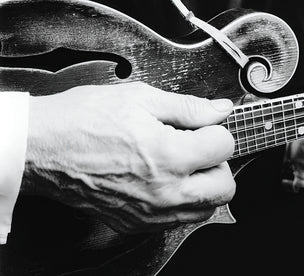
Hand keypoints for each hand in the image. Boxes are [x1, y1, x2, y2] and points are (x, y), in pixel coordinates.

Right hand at [23, 82, 235, 232]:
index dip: (216, 130)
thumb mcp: (140, 99)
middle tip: (198, 148)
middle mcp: (165, 191)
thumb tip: (221, 110)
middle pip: (225, 187)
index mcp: (169, 155)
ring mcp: (151, 213)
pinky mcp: (137, 224)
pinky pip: (178, 219)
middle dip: (218, 163)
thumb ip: (188, 107)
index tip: (202, 128)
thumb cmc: (82, 120)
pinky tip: (164, 181)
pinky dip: (182, 202)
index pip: (224, 146)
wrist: (41, 148)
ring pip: (206, 209)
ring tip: (182, 165)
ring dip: (204, 186)